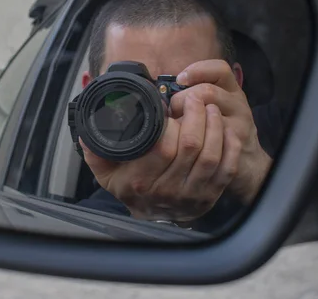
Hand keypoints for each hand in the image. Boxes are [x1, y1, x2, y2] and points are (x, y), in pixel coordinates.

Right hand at [81, 96, 240, 222]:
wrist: (149, 217)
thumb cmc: (130, 187)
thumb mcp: (105, 171)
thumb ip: (95, 150)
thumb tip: (88, 133)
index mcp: (141, 179)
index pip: (163, 146)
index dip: (173, 122)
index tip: (173, 104)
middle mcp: (167, 189)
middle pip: (191, 147)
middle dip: (197, 116)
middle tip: (195, 99)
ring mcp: (191, 195)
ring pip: (211, 156)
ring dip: (214, 127)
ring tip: (210, 109)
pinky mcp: (210, 196)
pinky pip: (227, 170)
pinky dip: (230, 148)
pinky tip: (225, 130)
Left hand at [170, 60, 272, 204]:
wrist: (245, 159)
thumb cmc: (219, 126)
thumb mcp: (212, 103)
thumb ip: (193, 93)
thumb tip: (157, 92)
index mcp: (231, 90)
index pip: (219, 69)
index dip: (197, 70)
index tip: (179, 79)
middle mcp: (237, 105)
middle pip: (207, 91)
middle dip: (182, 99)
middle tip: (172, 111)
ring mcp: (238, 126)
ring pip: (208, 116)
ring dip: (185, 121)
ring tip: (176, 127)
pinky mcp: (233, 148)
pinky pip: (210, 140)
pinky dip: (193, 140)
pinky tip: (183, 144)